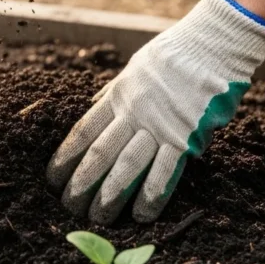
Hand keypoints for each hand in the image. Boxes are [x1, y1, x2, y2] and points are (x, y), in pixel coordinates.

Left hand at [47, 0, 264, 223]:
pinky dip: (150, 197)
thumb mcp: (134, 70)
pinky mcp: (185, 138)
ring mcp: (159, 126)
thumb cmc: (173, 56)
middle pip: (99, 155)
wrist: (212, 45)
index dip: (64, 159)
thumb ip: (115, 94)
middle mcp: (133, 113)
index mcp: (117, 96)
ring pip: (126, 168)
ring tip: (97, 218)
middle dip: (81, 184)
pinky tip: (139, 216)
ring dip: (109, 196)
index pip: (82, 133)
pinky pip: (164, 173)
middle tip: (69, 208)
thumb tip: (94, 108)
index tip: (52, 179)